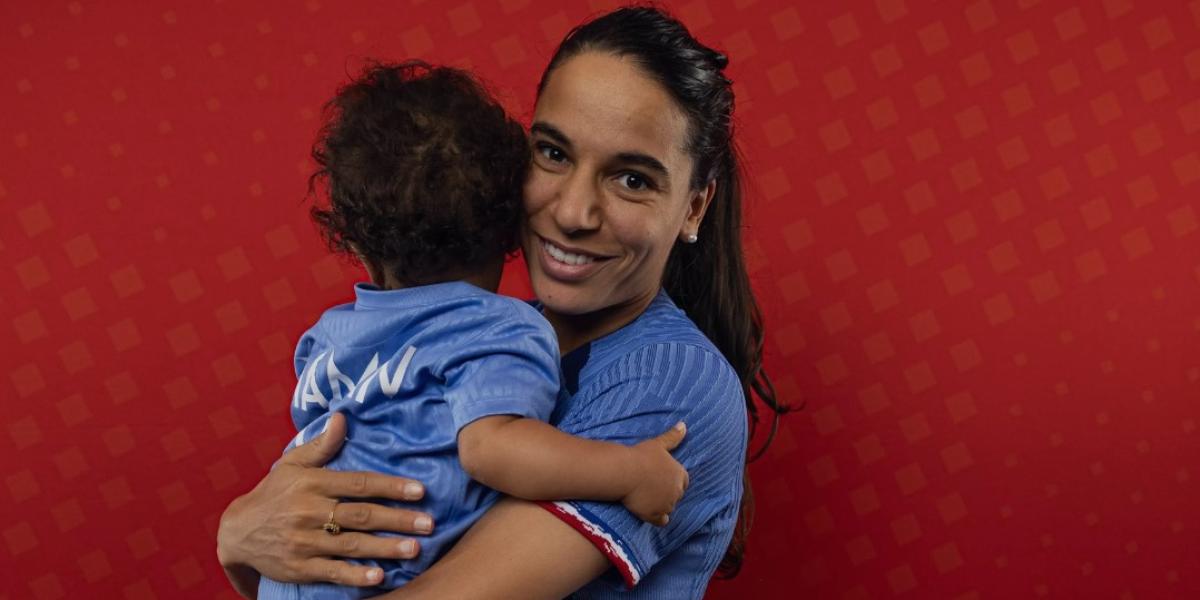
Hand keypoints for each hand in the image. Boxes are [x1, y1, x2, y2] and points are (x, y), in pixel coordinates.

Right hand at [216, 412, 434, 589]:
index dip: (390, 486)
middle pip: (360, 515)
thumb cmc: (273, 493)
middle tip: (428, 523)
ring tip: (414, 549)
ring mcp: (304, 541)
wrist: (236, 532)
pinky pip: (332, 572)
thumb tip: (342, 418)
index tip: (419, 490)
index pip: (358, 483)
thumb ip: (321, 445)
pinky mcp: (300, 568)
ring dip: (385, 548)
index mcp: (312, 484)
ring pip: (350, 545)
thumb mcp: (291, 464)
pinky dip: (355, 575)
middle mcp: (309, 512)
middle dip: (397, 519)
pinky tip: (379, 576)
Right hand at [621, 422, 688, 525]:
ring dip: (662, 505)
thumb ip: (673, 437)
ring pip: (669, 507)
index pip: (683, 481)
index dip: (674, 481)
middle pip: (677, 495)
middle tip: (654, 489)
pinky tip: (652, 515)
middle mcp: (676, 491)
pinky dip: (659, 519)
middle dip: (668, 493)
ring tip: (649, 499)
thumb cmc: (640, 456)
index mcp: (679, 474)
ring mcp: (667, 504)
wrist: (625, 472)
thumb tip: (683, 425)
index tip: (663, 479)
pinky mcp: (655, 515)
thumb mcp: (658, 444)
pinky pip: (662, 521)